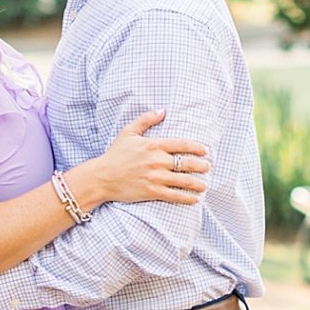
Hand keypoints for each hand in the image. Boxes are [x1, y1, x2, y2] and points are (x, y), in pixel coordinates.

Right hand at [96, 110, 210, 205]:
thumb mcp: (128, 132)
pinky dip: (187, 198)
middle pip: (187, 163)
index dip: (197, 147)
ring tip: (204, 185)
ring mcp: (155, 177)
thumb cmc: (115, 155)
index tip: (205, 151)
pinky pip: (174, 195)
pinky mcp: (151, 192)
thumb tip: (163, 110)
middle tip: (208, 167)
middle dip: (201, 166)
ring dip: (198, 183)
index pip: (181, 144)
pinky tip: (195, 199)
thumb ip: (146, 119)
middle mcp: (156, 161)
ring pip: (184, 180)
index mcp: (153, 145)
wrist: (101, 177)